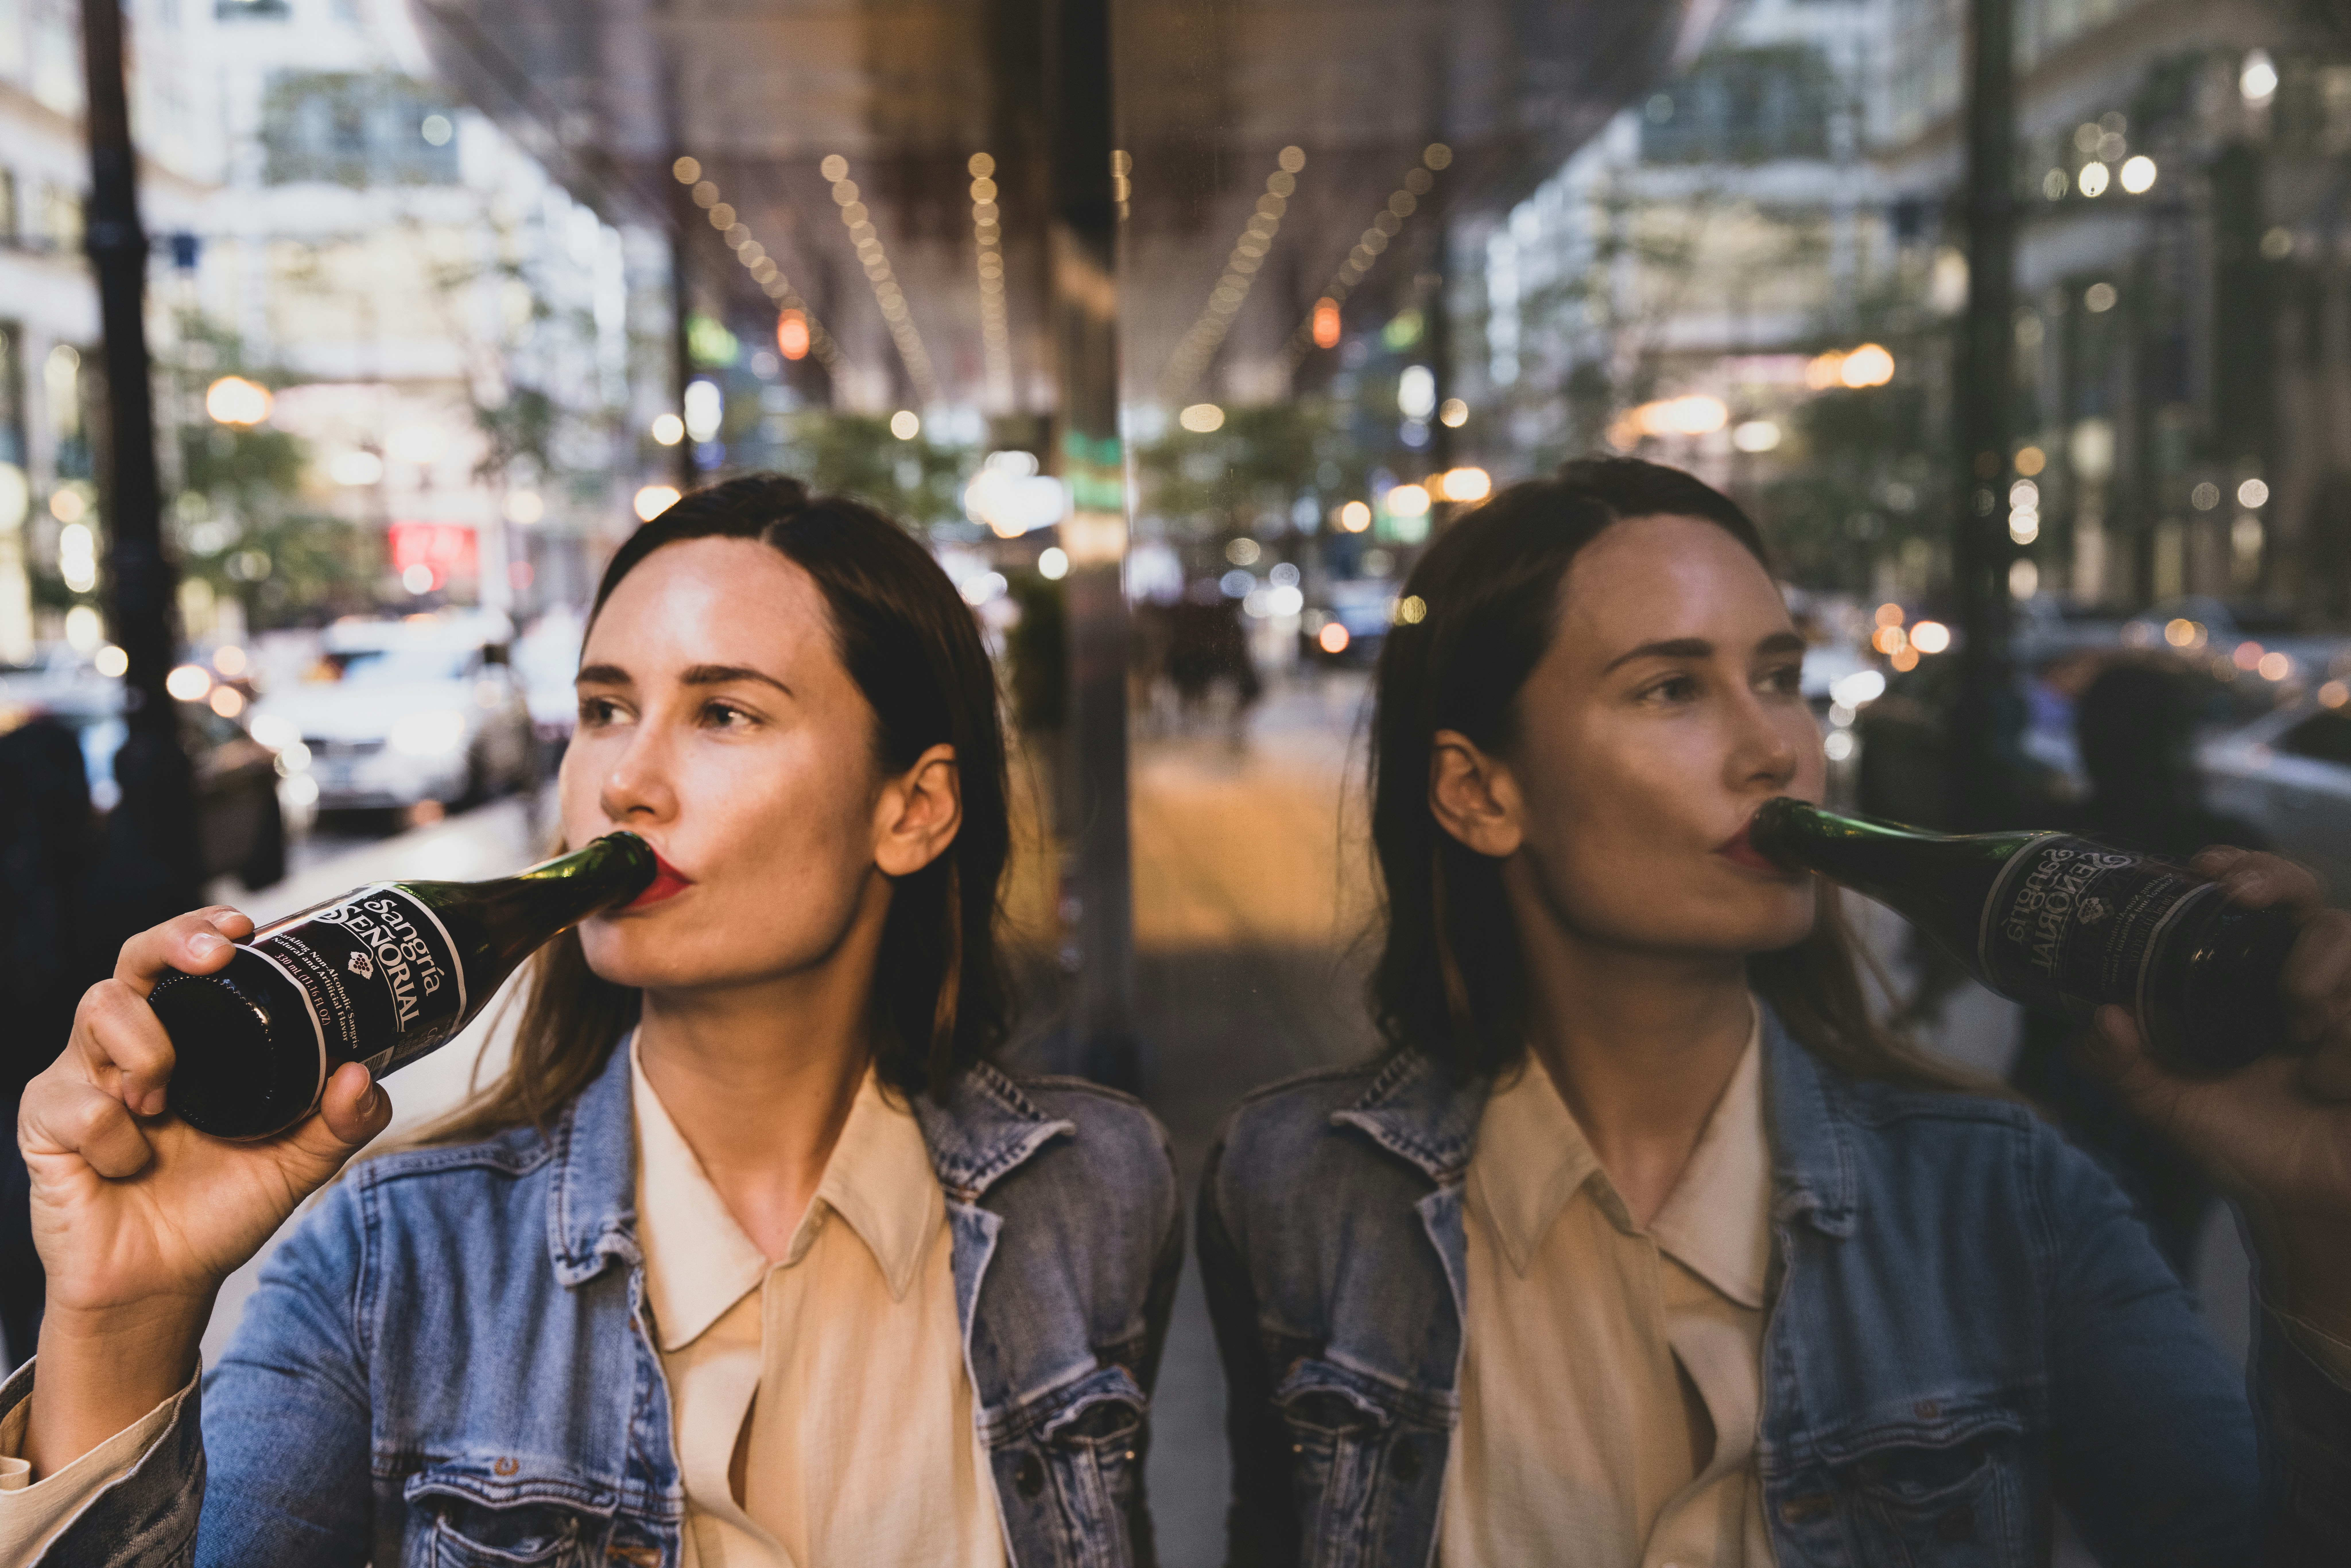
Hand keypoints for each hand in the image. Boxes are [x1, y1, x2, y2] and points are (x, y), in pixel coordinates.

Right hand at [16, 908, 393, 1476]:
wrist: (165, 1280)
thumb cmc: (217, 1209)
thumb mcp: (295, 1163)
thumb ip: (338, 1122)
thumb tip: (364, 1076)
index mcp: (185, 1040)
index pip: (182, 961)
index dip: (202, 930)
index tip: (243, 928)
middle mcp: (128, 1045)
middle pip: (133, 961)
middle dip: (172, 943)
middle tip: (213, 957)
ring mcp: (81, 1076)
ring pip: (100, 1010)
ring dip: (146, 1051)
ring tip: (165, 1104)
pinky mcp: (46, 1120)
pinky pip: (81, 1104)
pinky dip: (118, 1140)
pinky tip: (131, 1165)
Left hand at [2081, 849, 2350, 1341]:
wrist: (2298, 1206)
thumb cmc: (2247, 1146)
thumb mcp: (2174, 1103)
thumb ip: (2125, 1065)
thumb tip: (2091, 1018)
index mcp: (2273, 985)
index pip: (2278, 900)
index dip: (2254, 871)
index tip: (2208, 868)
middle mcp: (2324, 991)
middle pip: (2322, 908)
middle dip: (2286, 895)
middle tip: (2244, 907)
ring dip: (2318, 982)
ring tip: (2296, 1030)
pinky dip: (2340, 1052)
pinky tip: (2323, 1085)